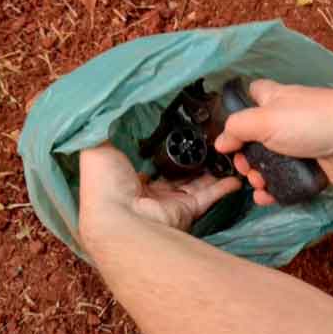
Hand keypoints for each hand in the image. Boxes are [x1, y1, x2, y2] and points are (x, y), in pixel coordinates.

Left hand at [78, 143, 241, 245]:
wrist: (121, 217)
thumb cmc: (106, 183)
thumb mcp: (97, 149)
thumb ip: (104, 134)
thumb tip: (109, 116)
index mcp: (128, 176)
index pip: (150, 159)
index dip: (163, 145)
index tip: (179, 128)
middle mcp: (150, 191)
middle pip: (175, 170)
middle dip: (190, 155)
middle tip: (206, 134)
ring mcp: (170, 202)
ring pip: (196, 182)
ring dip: (210, 167)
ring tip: (224, 147)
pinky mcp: (187, 210)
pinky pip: (209, 195)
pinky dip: (224, 186)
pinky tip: (235, 173)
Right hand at [213, 79, 332, 205]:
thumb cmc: (309, 121)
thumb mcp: (265, 119)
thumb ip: (237, 128)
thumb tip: (220, 142)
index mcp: (273, 101)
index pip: (250, 99)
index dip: (237, 115)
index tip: (230, 136)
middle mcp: (284, 122)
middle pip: (255, 140)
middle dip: (245, 157)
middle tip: (245, 168)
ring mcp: (299, 147)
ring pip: (269, 164)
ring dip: (258, 177)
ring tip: (258, 184)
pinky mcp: (312, 169)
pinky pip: (287, 182)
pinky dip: (275, 191)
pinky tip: (265, 198)